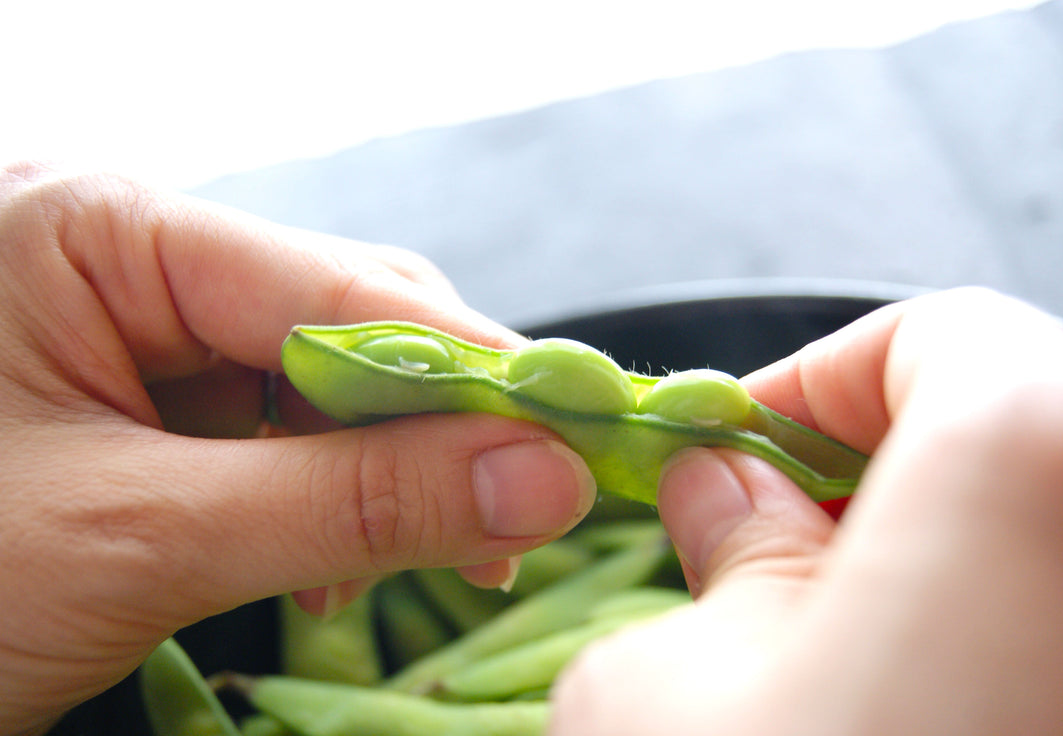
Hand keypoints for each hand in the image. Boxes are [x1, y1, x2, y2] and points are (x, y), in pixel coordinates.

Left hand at [0, 162, 594, 734]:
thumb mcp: (138, 539)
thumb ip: (350, 505)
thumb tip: (540, 481)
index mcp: (103, 227)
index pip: (340, 283)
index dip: (475, 366)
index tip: (583, 433)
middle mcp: (132, 256)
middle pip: (347, 321)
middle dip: (441, 426)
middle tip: (531, 508)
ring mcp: (142, 328)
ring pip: (326, 384)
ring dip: (395, 475)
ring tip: (451, 553)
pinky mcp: (152, 400)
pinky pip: (283, 431)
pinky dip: (335, 499)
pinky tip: (340, 568)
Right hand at [550, 288, 1062, 734]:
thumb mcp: (670, 680)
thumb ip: (716, 544)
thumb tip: (722, 493)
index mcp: (1029, 457)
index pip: (941, 337)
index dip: (817, 381)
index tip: (742, 445)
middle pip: (1006, 433)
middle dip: (873, 475)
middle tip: (776, 546)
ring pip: (1047, 530)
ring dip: (928, 561)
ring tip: (825, 640)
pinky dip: (986, 624)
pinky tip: (901, 692)